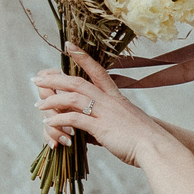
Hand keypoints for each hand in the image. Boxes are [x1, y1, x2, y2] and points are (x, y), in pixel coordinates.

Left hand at [35, 47, 173, 168]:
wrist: (157, 147)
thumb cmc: (143, 140)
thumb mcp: (124, 126)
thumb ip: (104, 125)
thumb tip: (89, 133)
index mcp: (116, 96)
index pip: (97, 70)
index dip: (82, 57)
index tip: (69, 45)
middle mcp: (109, 100)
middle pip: (77, 82)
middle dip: (55, 79)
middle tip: (37, 79)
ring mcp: (105, 112)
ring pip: (72, 98)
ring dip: (52, 100)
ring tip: (38, 104)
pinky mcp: (101, 127)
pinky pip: (74, 119)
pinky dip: (59, 120)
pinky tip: (48, 123)